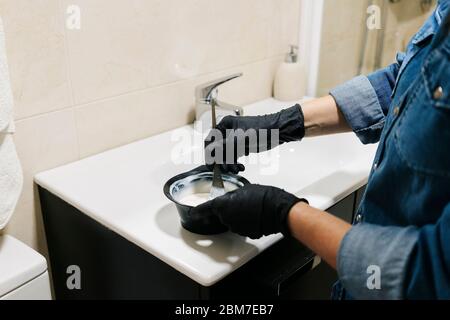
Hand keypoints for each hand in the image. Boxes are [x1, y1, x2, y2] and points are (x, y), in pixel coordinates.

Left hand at [190, 184, 306, 238]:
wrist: (277, 208)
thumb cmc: (263, 196)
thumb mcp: (244, 189)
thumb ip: (233, 195)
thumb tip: (233, 197)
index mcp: (223, 204)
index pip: (205, 208)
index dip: (198, 210)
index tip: (193, 212)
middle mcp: (227, 217)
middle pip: (221, 214)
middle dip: (228, 209)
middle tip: (241, 202)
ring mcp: (236, 227)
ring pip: (232, 221)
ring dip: (238, 216)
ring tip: (251, 208)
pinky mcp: (246, 233)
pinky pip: (242, 227)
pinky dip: (246, 223)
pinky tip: (255, 216)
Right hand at [204, 104, 304, 172]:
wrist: (278, 131)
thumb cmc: (261, 130)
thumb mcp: (240, 139)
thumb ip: (224, 147)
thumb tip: (211, 153)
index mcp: (224, 124)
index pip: (210, 140)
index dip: (209, 153)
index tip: (211, 165)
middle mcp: (227, 131)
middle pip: (217, 150)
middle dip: (222, 161)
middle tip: (226, 170)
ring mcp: (234, 140)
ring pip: (225, 156)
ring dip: (230, 164)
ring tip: (237, 169)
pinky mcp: (241, 147)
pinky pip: (233, 158)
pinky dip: (235, 164)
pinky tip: (241, 167)